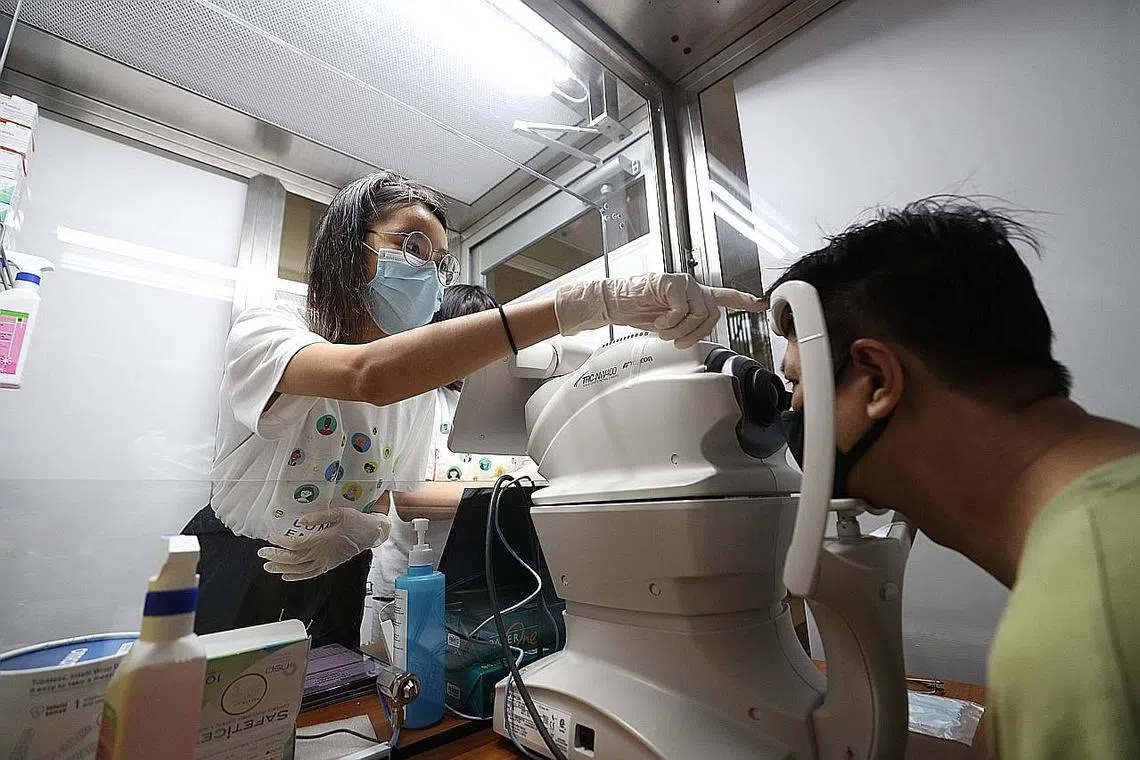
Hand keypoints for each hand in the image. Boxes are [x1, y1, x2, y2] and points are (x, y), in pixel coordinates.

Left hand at [258, 508, 389, 581]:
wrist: (371, 534)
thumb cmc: (356, 521)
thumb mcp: (338, 513)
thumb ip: (318, 517)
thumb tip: (299, 521)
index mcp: (322, 540)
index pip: (295, 544)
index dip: (281, 542)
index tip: (271, 537)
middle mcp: (321, 554)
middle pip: (293, 559)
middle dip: (275, 556)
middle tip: (262, 552)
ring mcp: (324, 562)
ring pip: (299, 569)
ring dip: (281, 568)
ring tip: (268, 565)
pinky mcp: (328, 566)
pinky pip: (309, 575)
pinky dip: (296, 577)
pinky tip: (286, 576)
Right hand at [554, 273, 764, 348]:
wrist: (613, 303)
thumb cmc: (637, 311)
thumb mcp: (668, 323)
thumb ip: (687, 324)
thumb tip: (699, 335)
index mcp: (693, 295)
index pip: (723, 296)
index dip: (743, 300)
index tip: (760, 304)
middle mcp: (691, 286)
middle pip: (712, 315)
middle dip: (695, 333)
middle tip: (675, 339)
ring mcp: (681, 282)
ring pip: (698, 313)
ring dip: (680, 329)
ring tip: (664, 329)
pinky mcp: (669, 282)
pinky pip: (681, 309)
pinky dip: (669, 321)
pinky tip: (658, 320)